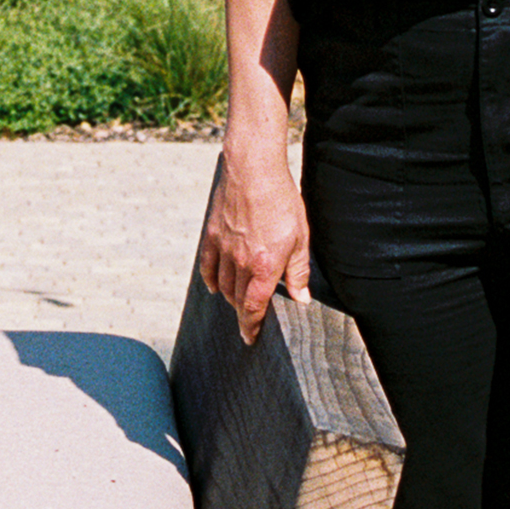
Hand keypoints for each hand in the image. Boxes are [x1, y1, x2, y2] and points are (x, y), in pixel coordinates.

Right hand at [199, 150, 310, 346]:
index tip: (251, 338)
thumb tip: (302, 299)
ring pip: (222, 286)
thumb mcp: (300, 237)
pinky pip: (207, 267)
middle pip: (237, 300)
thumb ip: (298, 271)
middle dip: (244, 314)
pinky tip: (216, 286)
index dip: (252, 327)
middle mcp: (240, 262)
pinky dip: (211, 280)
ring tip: (239, 303)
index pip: (253, 308)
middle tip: (251, 320)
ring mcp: (223, 249)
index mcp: (264, 266)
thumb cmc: (281, 200)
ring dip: (231, 299)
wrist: (253, 170)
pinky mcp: (211, 235)